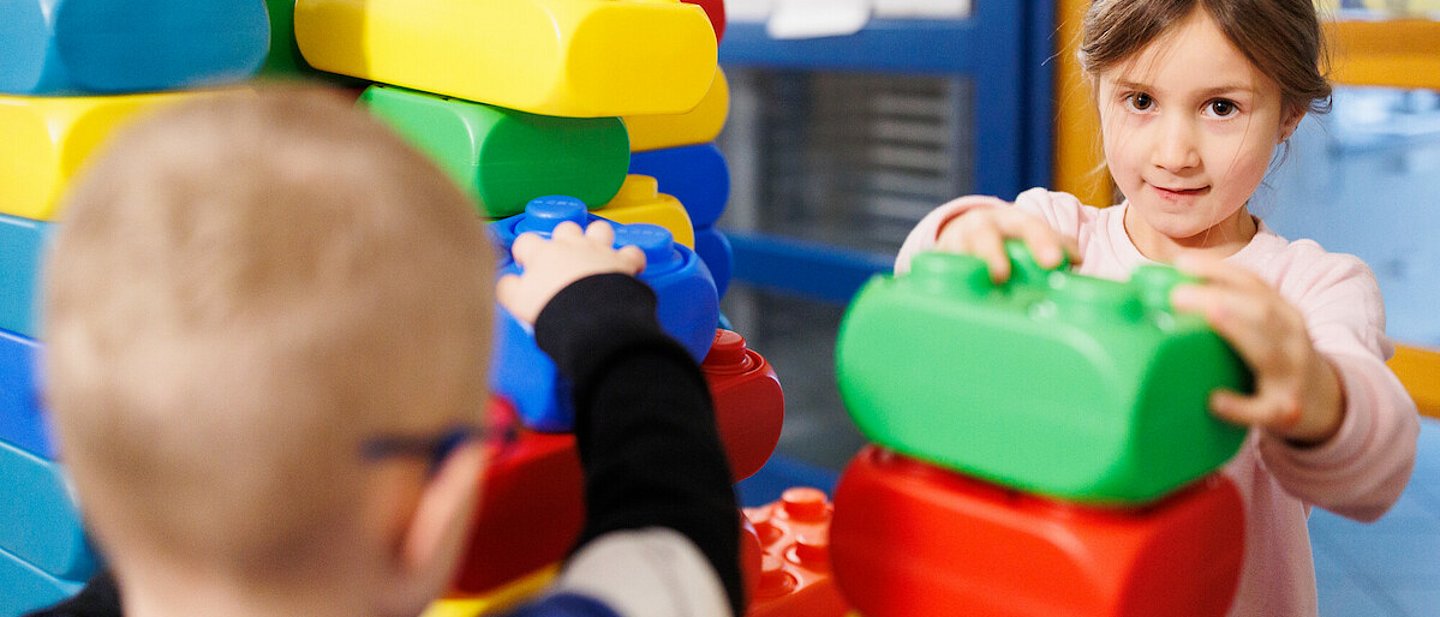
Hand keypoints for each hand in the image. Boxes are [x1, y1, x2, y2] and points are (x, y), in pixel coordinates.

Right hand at [496, 221, 645, 324]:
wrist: (588, 317)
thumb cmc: (553, 308)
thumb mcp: (517, 302)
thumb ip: (507, 288)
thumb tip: (506, 283)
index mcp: (543, 254)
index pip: (526, 241)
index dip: (525, 252)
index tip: (527, 264)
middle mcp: (571, 246)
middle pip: (565, 228)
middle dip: (564, 239)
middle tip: (563, 259)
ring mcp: (599, 251)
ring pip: (600, 229)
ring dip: (599, 239)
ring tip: (596, 254)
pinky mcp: (622, 262)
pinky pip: (632, 252)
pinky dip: (630, 258)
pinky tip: (628, 267)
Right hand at [935, 205, 1080, 281]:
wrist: (966, 232)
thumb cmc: (1009, 240)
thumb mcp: (1032, 236)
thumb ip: (1055, 246)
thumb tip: (1077, 261)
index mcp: (1011, 220)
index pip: (1028, 226)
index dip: (1041, 242)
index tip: (1054, 262)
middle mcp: (980, 226)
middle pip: (984, 234)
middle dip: (992, 252)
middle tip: (1001, 274)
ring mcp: (954, 242)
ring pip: (956, 250)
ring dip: (963, 266)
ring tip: (969, 289)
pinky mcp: (937, 260)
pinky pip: (937, 270)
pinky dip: (941, 282)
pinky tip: (948, 299)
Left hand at [1169, 256, 1344, 444]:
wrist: (1327, 404)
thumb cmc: (1278, 361)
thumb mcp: (1266, 330)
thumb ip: (1231, 311)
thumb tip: (1168, 294)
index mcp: (1283, 313)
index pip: (1253, 284)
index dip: (1218, 270)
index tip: (1181, 263)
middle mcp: (1292, 338)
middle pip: (1260, 311)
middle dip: (1220, 297)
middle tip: (1176, 295)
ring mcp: (1292, 374)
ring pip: (1267, 351)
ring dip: (1236, 330)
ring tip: (1208, 316)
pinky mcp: (1286, 410)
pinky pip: (1263, 409)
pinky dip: (1239, 406)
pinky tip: (1214, 400)